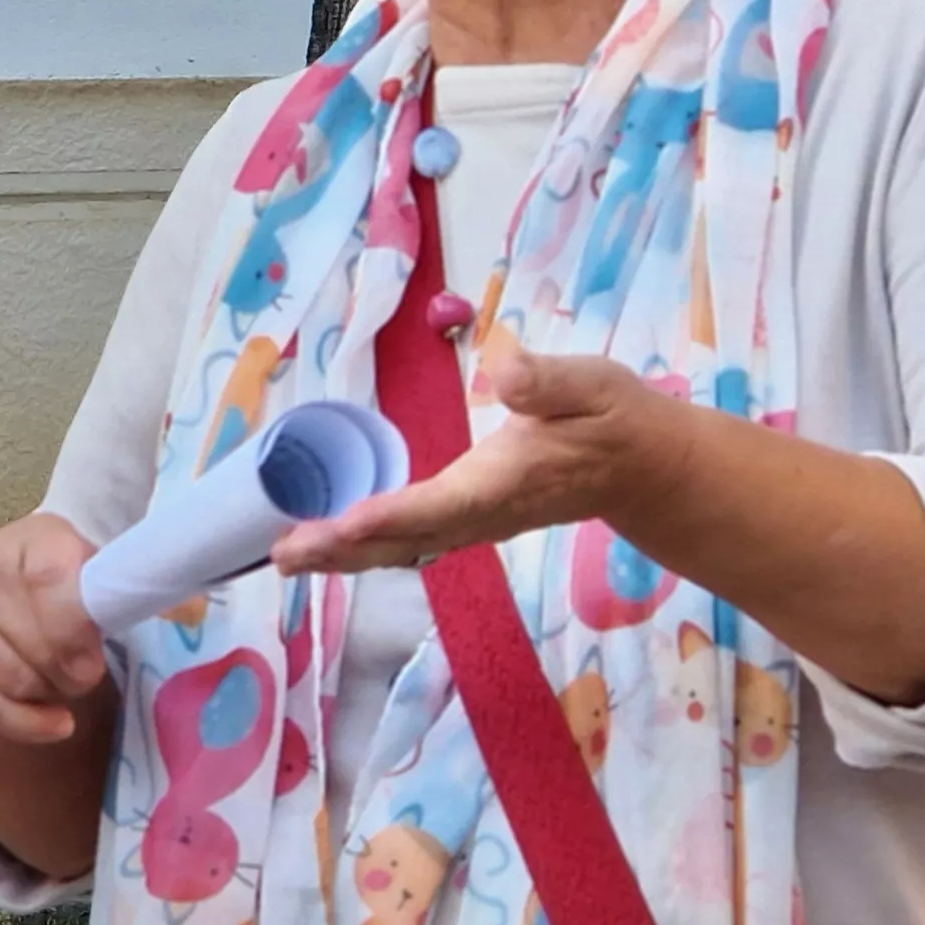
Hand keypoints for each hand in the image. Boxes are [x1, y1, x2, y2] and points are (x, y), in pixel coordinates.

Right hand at [0, 513, 108, 744]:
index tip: (95, 663)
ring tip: (57, 682)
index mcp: (33, 539)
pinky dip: (24, 723)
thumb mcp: (95, 576)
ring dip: (47, 696)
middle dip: (71, 677)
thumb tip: (86, 663)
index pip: (52, 588)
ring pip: (14, 683)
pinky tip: (50, 722)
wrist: (11, 579)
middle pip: (37, 649)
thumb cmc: (62, 582)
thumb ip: (102, 604)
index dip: (78, 636)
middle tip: (83, 677)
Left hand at [270, 344, 693, 574]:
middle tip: (281, 556)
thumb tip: (505, 366)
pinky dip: (366, 547)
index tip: (339, 526)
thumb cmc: (613, 419)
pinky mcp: (470, 521)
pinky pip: (411, 542)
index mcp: (504, 481)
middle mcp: (482, 513)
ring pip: (403, 548)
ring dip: (344, 555)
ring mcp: (475, 524)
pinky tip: (328, 544)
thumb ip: (548, 381)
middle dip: (342, 549)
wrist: (643, 468)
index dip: (388, 516)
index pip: (439, 504)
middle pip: (405, 539)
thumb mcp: (592, 385)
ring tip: (287, 558)